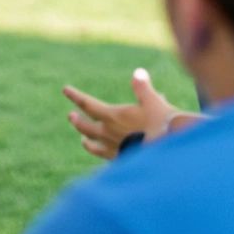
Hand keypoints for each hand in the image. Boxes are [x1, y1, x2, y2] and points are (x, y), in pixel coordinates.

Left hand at [62, 67, 182, 159]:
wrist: (168, 151)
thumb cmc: (161, 123)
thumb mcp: (153, 101)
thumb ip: (142, 88)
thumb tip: (138, 73)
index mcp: (112, 116)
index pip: (88, 104)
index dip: (75, 96)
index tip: (65, 90)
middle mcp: (108, 134)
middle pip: (86, 127)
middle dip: (77, 120)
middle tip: (70, 116)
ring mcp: (113, 149)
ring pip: (93, 145)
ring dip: (86, 140)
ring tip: (83, 140)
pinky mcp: (121, 161)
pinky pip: (105, 158)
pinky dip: (101, 154)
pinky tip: (104, 155)